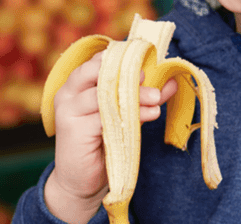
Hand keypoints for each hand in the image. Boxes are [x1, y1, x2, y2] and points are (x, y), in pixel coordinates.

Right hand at [45, 52, 177, 223]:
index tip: (144, 59)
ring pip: (104, 94)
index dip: (121, 58)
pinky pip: (106, 117)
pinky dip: (132, 114)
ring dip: (134, 95)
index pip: (97, 61)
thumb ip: (143, 96)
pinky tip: (150, 114)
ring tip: (157, 99)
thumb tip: (171, 82)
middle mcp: (68, 93)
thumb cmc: (101, 143)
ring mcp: (69, 111)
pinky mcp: (75, 130)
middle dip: (126, 73)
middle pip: (96, 72)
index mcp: (76, 84)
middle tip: (148, 76)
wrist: (79, 183)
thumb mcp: (122, 114)